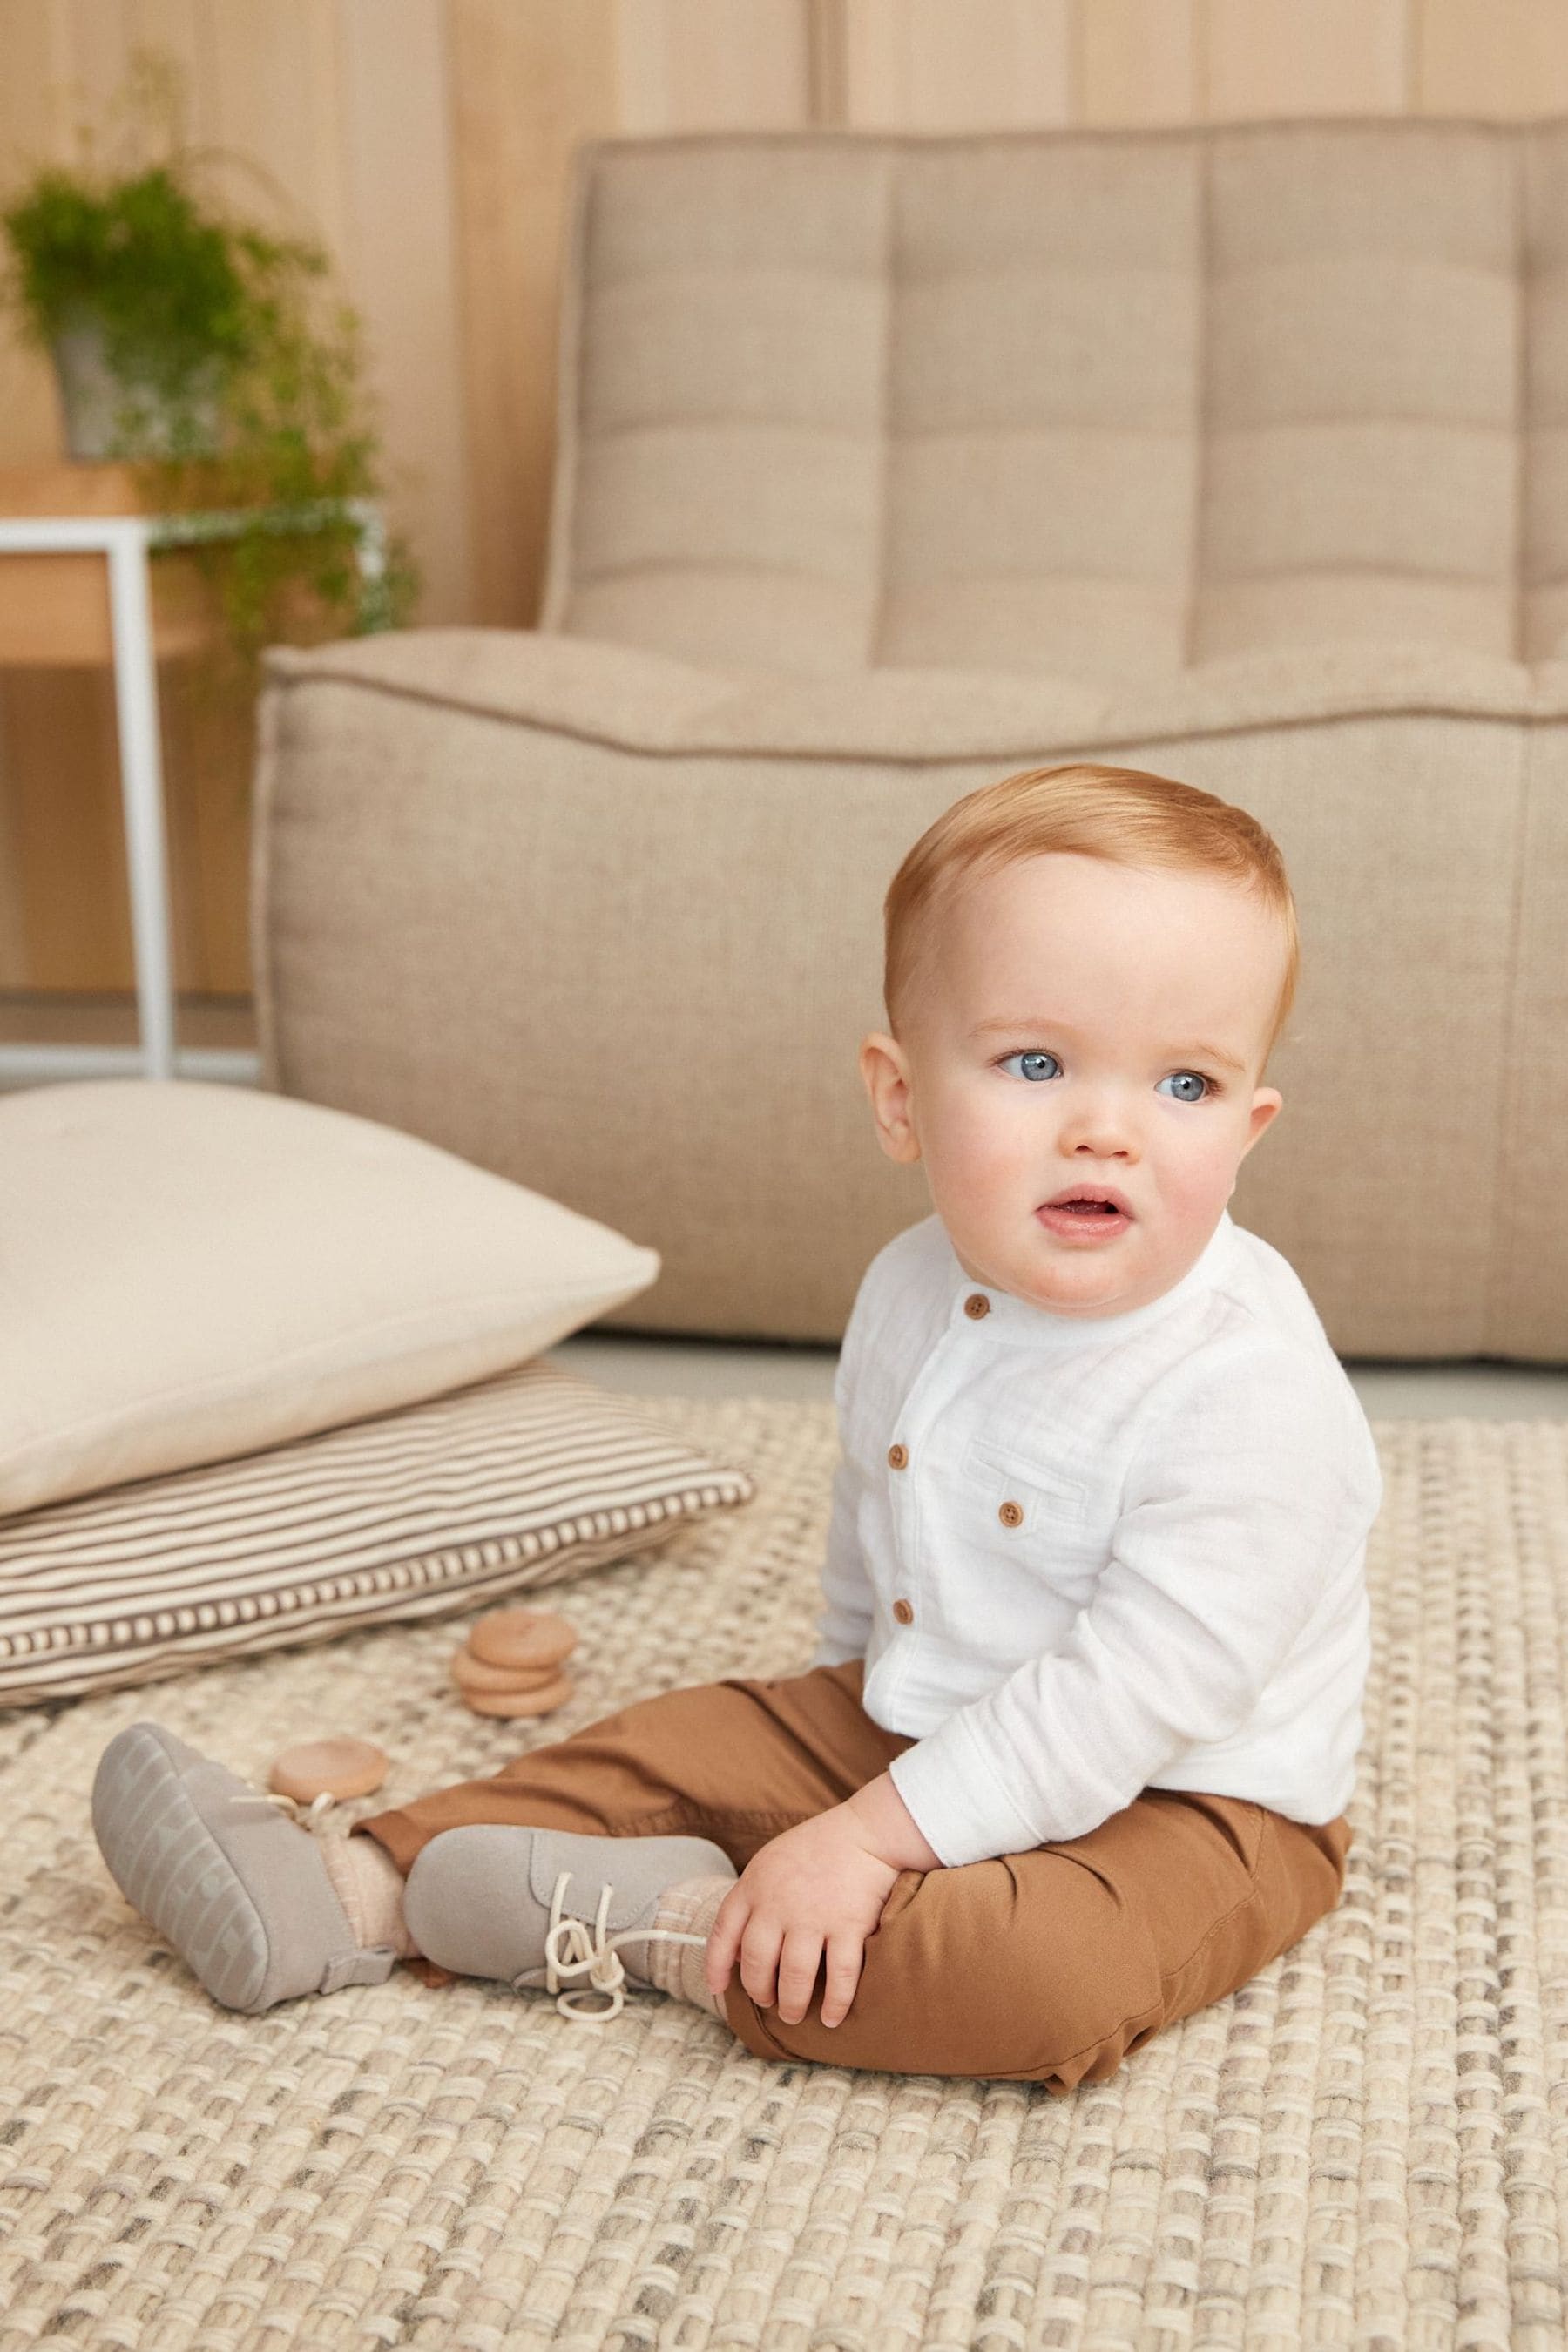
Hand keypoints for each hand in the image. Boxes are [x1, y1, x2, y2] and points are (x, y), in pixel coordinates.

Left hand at [704, 1804, 900, 2027]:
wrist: (865, 1831)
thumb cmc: (815, 1848)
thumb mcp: (768, 1864)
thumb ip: (750, 1901)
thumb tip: (734, 1952)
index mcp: (753, 1887)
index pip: (723, 1934)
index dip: (716, 1966)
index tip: (718, 1988)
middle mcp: (778, 1905)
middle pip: (756, 1963)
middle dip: (759, 1991)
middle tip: (769, 2002)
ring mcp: (814, 1917)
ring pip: (795, 1978)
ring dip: (793, 2004)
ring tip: (794, 2015)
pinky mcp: (849, 1926)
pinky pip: (840, 1977)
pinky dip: (835, 2003)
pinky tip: (832, 2017)